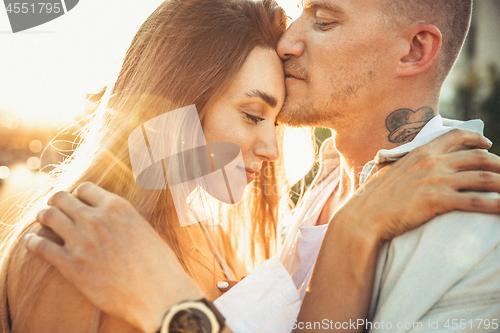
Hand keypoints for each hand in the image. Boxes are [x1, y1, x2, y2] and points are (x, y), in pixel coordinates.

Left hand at [24, 182, 204, 332]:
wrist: (158, 294)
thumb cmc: (159, 264)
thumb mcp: (145, 229)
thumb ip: (125, 219)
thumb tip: (116, 221)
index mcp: (118, 207)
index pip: (85, 188)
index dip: (78, 195)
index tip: (77, 204)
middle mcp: (97, 219)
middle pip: (61, 198)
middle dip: (56, 203)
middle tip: (56, 212)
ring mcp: (82, 241)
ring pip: (48, 216)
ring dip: (43, 217)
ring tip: (44, 223)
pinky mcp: (72, 265)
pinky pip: (40, 246)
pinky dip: (32, 242)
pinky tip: (33, 243)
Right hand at [339, 129, 499, 243]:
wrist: (364, 216)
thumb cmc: (374, 197)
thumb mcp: (391, 171)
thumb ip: (407, 164)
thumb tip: (412, 165)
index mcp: (421, 152)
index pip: (456, 135)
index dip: (477, 139)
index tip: (488, 146)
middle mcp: (432, 162)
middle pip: (478, 157)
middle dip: (499, 165)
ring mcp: (436, 180)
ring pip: (483, 177)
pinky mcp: (438, 200)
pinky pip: (476, 201)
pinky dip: (495, 205)